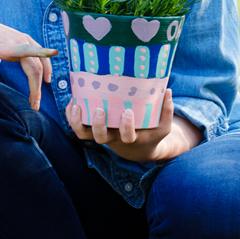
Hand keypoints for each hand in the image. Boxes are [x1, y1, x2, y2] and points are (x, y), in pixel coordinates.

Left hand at [0, 16, 57, 109]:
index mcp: (6, 45)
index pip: (25, 50)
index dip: (41, 52)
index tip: (55, 52)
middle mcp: (19, 40)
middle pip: (34, 67)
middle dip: (36, 87)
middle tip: (34, 105)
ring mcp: (24, 39)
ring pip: (40, 62)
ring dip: (42, 80)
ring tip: (37, 98)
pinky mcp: (26, 39)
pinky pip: (39, 55)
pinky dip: (44, 68)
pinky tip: (45, 80)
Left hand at [67, 89, 199, 161]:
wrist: (136, 148)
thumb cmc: (150, 133)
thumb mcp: (163, 126)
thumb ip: (167, 110)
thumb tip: (168, 90)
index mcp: (130, 138)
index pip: (127, 137)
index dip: (126, 127)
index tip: (128, 112)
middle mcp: (112, 137)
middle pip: (100, 138)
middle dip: (98, 125)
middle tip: (100, 110)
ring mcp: (100, 134)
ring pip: (83, 134)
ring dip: (77, 121)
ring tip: (76, 104)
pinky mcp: (91, 128)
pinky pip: (77, 125)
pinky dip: (71, 115)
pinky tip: (73, 101)